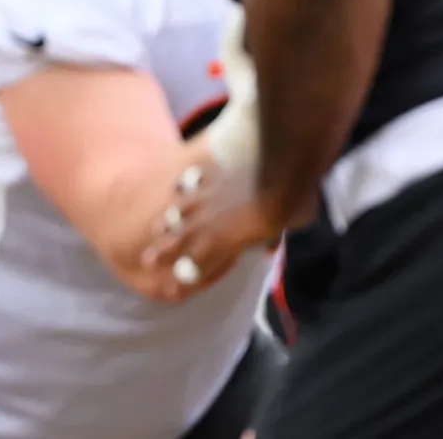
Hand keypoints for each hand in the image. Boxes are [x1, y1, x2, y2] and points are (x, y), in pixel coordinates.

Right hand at [141, 160, 281, 301]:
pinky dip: (179, 188)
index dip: (186, 279)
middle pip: (179, 241)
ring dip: (165, 223)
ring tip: (154, 229)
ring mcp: (201, 194)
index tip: (173, 289)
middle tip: (147, 261)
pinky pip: (185, 182)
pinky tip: (175, 188)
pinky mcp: (202, 169)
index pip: (201, 266)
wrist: (278, 152)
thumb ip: (275, 233)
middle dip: (163, 252)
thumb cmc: (294, 192)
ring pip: (176, 213)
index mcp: (229, 240)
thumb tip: (271, 239)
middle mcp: (208, 222)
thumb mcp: (294, 220)